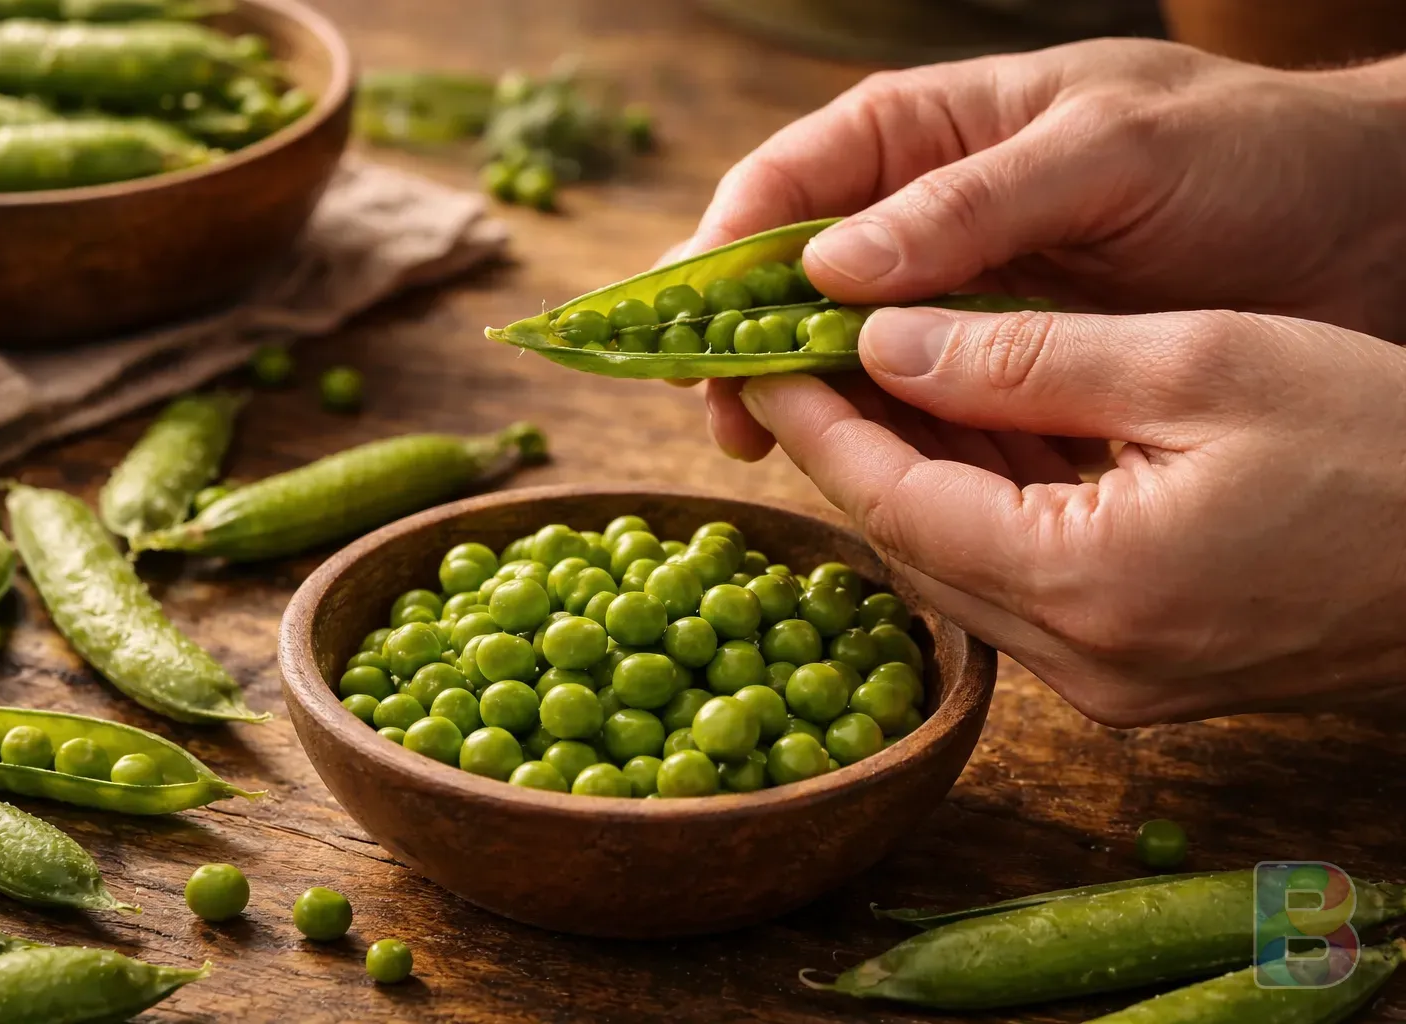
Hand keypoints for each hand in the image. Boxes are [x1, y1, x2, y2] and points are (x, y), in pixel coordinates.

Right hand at [672, 38, 1405, 457]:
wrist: (1372, 224)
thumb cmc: (1249, 153)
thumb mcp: (1109, 154)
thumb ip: (969, 205)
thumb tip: (823, 274)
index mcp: (935, 129)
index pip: (788, 181)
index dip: (722, 254)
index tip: (689, 332)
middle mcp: (933, 214)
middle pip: (797, 279)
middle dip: (750, 344)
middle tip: (729, 423)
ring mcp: (970, 293)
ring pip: (854, 350)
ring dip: (815, 401)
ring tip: (785, 457)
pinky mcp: (1014, 362)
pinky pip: (929, 402)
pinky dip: (898, 437)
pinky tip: (881, 478)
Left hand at [738, 307, 1405, 725]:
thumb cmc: (1379, 445)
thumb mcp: (1198, 364)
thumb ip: (1023, 357)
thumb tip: (884, 338)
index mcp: (1087, 586)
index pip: (893, 500)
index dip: (817, 419)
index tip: (757, 355)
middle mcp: (1078, 661)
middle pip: (909, 539)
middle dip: (847, 441)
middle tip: (799, 353)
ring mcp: (1104, 680)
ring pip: (954, 563)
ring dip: (906, 469)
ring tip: (863, 372)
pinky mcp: (1129, 671)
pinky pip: (1013, 581)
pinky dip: (973, 504)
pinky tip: (958, 430)